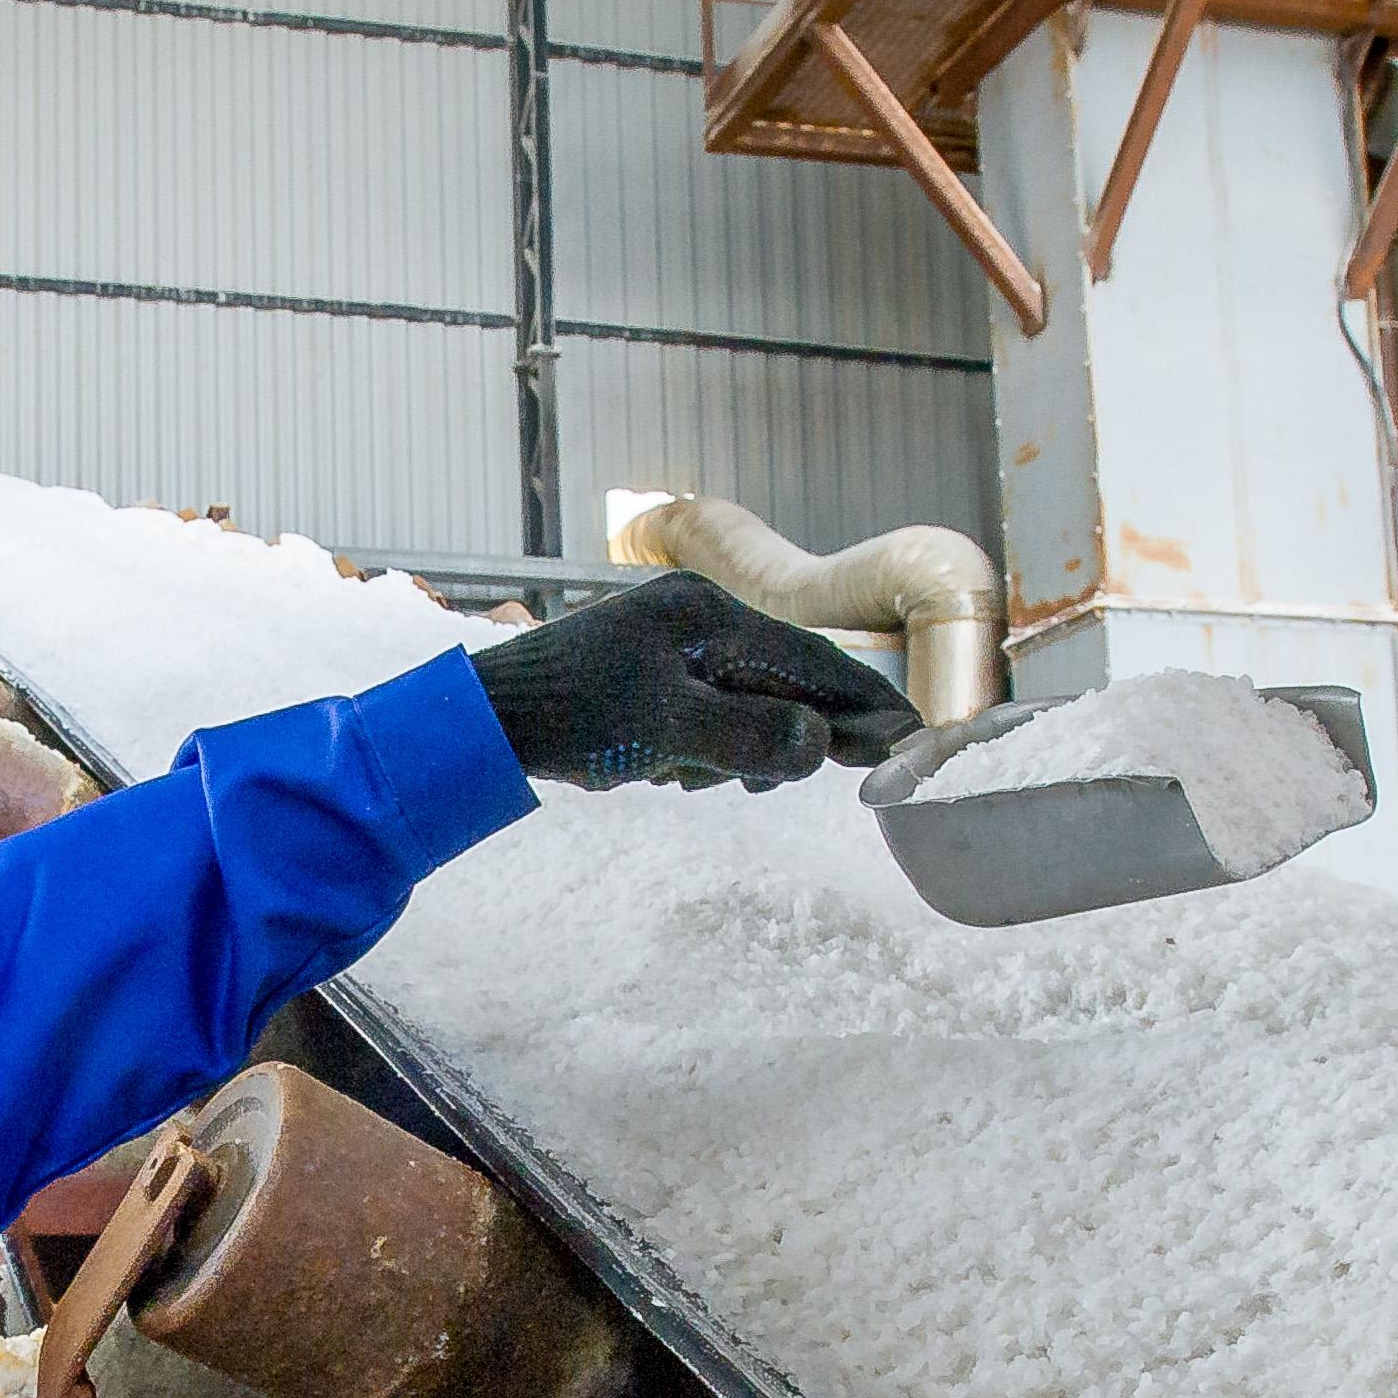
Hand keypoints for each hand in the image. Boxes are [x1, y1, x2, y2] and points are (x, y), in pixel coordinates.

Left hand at [470, 570, 928, 791]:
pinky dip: (698, 750)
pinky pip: (708, 713)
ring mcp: (673, 642)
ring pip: (747, 705)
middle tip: (756, 781)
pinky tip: (660, 768)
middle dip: (780, 738)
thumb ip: (751, 737)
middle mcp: (698, 617)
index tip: (913, 740)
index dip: (865, 704)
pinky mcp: (650, 671)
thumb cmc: (570, 719)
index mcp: (710, 616)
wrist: (484, 719)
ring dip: (730, 753)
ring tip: (676, 771)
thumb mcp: (669, 732)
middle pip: (785, 682)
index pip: (813, 660)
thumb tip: (820, 742)